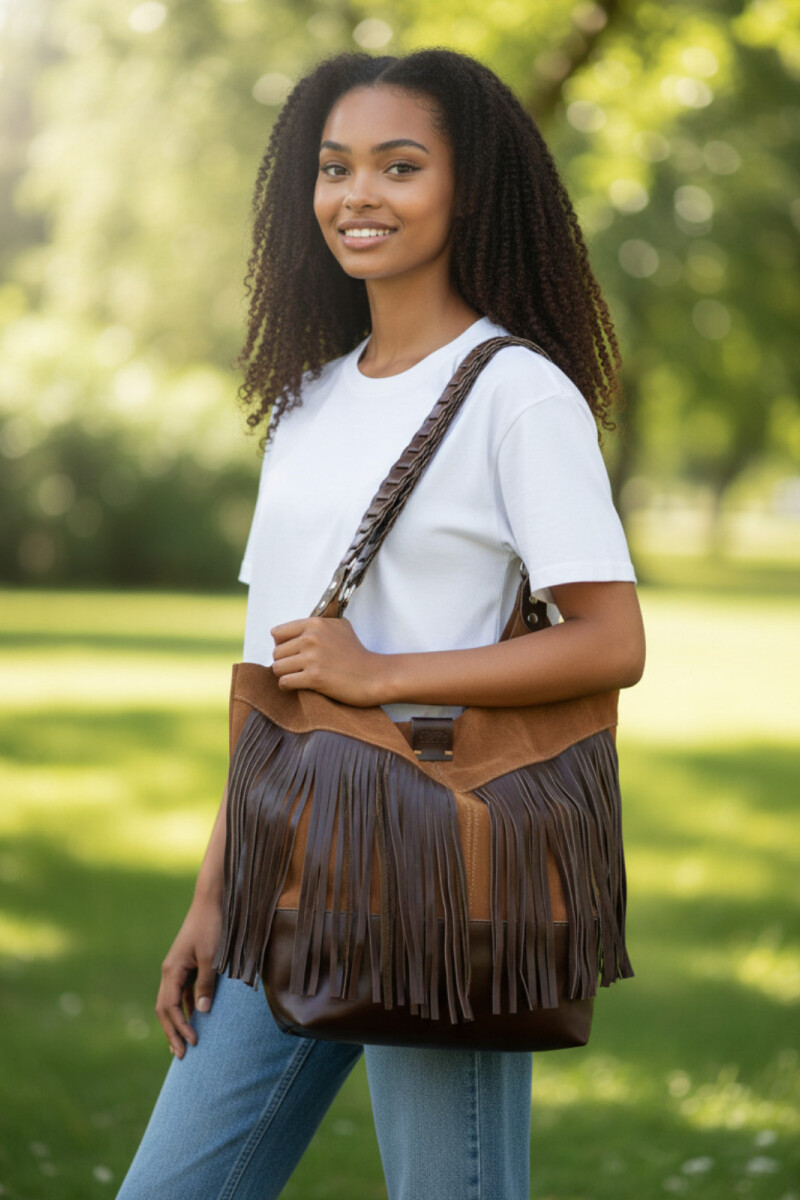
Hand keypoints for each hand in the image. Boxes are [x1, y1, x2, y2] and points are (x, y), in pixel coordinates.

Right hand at [155, 894, 221, 1057]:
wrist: (212, 901)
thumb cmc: (212, 926)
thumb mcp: (212, 956)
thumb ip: (206, 984)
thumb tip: (202, 1011)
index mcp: (171, 971)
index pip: (168, 1008)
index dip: (178, 1028)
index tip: (191, 1044)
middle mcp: (170, 971)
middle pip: (164, 1009)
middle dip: (172, 1032)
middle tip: (181, 1055)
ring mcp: (177, 968)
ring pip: (172, 1002)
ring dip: (178, 1022)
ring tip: (185, 1044)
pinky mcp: (187, 964)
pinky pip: (182, 992)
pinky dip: (185, 1008)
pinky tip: (195, 1018)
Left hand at [270, 615, 386, 706]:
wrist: (373, 675)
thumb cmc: (357, 653)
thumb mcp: (340, 627)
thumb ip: (317, 625)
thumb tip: (293, 631)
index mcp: (315, 624)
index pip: (278, 633)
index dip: (282, 645)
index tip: (293, 653)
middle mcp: (312, 638)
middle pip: (276, 652)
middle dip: (284, 662)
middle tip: (298, 668)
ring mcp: (313, 657)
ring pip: (277, 667)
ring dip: (285, 675)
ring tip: (298, 677)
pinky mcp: (314, 677)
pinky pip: (284, 682)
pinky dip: (288, 686)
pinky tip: (300, 685)